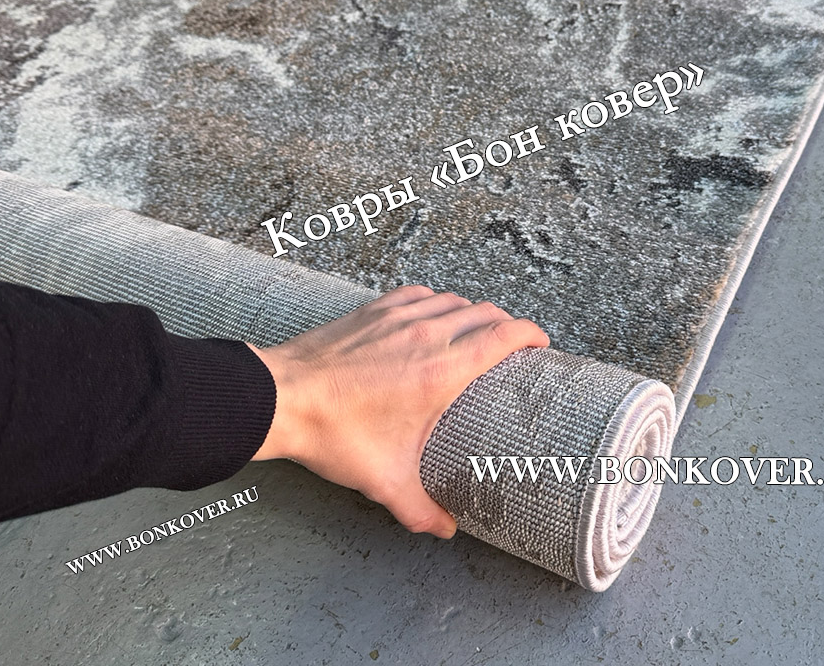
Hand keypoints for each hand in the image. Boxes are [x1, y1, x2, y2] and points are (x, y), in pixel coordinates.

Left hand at [246, 285, 548, 538]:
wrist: (282, 398)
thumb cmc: (335, 434)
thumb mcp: (385, 480)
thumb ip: (421, 510)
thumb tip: (445, 530)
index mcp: (440, 371)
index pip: (501, 336)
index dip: (529, 333)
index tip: (541, 343)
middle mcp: (426, 335)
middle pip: (484, 313)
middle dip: (507, 324)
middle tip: (514, 344)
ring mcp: (399, 317)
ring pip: (453, 300)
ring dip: (473, 312)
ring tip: (476, 331)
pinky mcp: (374, 310)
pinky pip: (419, 294)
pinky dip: (436, 301)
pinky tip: (432, 314)